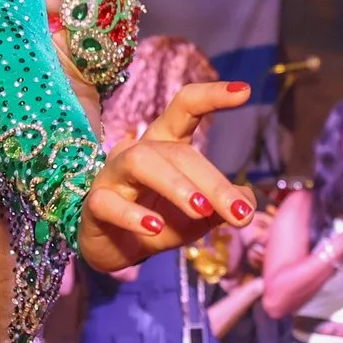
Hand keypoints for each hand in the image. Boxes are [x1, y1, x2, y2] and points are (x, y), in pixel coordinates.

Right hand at [79, 80, 257, 274]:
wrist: (115, 251)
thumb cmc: (158, 222)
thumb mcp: (198, 217)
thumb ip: (223, 206)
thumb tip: (248, 201)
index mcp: (165, 145)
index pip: (185, 107)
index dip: (212, 95)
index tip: (245, 92)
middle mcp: (138, 152)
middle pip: (176, 151)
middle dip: (212, 182)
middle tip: (240, 213)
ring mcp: (113, 175)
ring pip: (140, 162)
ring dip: (175, 185)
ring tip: (201, 210)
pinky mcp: (94, 204)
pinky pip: (108, 202)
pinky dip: (132, 215)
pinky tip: (155, 227)